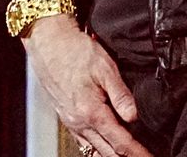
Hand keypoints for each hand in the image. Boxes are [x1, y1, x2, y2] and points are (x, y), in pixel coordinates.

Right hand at [23, 14, 152, 156]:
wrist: (48, 42)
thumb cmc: (75, 50)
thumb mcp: (104, 67)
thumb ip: (121, 94)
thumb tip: (135, 117)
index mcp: (91, 112)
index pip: (120, 143)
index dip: (138, 153)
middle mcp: (79, 123)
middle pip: (108, 153)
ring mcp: (71, 123)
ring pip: (95, 151)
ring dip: (113, 156)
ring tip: (130, 154)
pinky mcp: (66, 119)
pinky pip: (84, 143)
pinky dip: (98, 149)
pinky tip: (108, 146)